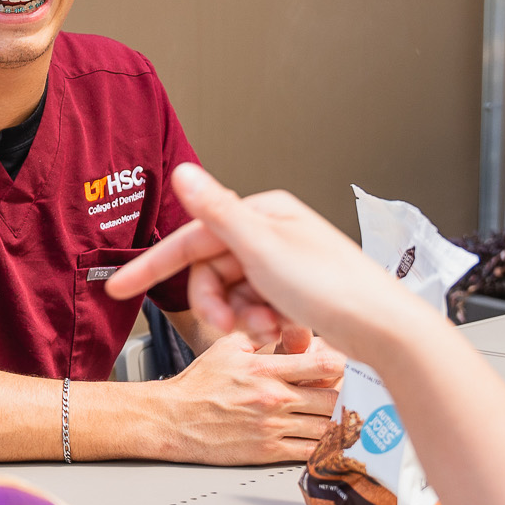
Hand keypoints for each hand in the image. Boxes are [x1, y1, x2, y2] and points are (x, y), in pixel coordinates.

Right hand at [109, 165, 431, 364]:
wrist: (383, 330)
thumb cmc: (334, 289)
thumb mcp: (263, 250)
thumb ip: (217, 212)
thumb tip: (184, 172)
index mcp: (263, 214)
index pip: (193, 237)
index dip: (155, 265)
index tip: (121, 285)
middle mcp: (273, 233)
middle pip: (212, 271)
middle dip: (216, 304)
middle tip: (228, 327)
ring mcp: (284, 264)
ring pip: (233, 294)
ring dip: (241, 318)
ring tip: (267, 331)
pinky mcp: (295, 292)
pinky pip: (257, 307)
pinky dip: (262, 323)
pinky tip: (283, 332)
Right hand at [151, 328, 343, 464]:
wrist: (171, 419)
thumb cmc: (196, 386)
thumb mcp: (227, 349)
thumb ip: (261, 340)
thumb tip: (287, 336)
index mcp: (266, 369)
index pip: (324, 365)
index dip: (343, 366)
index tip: (347, 369)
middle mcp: (273, 398)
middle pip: (333, 399)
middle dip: (343, 397)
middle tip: (348, 397)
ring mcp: (272, 427)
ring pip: (326, 428)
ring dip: (336, 425)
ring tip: (340, 420)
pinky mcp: (267, 451)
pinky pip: (309, 452)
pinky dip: (323, 449)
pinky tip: (326, 443)